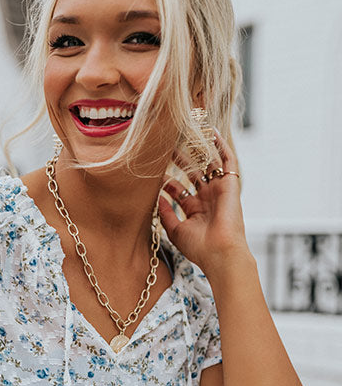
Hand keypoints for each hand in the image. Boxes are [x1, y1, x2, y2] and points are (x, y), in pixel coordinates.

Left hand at [158, 129, 250, 277]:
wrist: (220, 252)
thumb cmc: (199, 247)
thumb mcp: (175, 230)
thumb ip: (165, 214)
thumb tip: (157, 198)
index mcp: (196, 210)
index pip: (180, 190)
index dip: (168, 181)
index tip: (154, 172)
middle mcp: (208, 199)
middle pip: (193, 173)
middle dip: (181, 160)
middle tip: (168, 147)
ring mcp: (219, 191)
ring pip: (209, 164)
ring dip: (200, 150)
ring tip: (187, 133)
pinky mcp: (231, 185)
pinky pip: (228, 161)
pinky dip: (222, 147)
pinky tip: (213, 133)